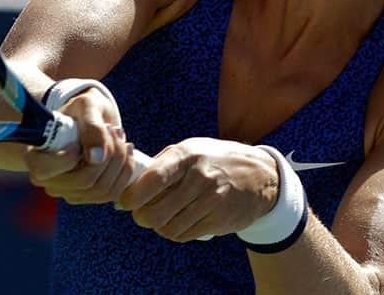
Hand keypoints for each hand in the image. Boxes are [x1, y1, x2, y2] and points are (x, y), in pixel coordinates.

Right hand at [22, 88, 137, 203]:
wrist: (86, 118)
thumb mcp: (85, 106)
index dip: (68, 157)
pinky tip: (127, 150)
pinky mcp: (86, 196)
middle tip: (113, 128)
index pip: (46, 170)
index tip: (79, 139)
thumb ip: (91, 128)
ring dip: (119, 161)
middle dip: (108, 154)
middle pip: (84, 181)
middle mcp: (47, 180)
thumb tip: (96, 158)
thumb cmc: (81, 109)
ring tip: (120, 136)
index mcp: (34, 156)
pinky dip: (124, 171)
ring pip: (101, 189)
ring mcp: (66, 192)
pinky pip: (112, 192)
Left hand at [117, 137, 279, 241]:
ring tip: (161, 217)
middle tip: (141, 214)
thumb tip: (129, 182)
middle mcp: (199, 177)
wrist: (260, 175)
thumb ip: (162, 163)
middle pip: (156, 212)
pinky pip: (185, 235)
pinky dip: (176, 232)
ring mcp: (211, 200)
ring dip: (159, 226)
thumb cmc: (214, 160)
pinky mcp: (220, 219)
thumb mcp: (190, 149)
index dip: (133, 195)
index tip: (124, 201)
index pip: (153, 179)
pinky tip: (178, 222)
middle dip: (141, 217)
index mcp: (187, 155)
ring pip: (169, 227)